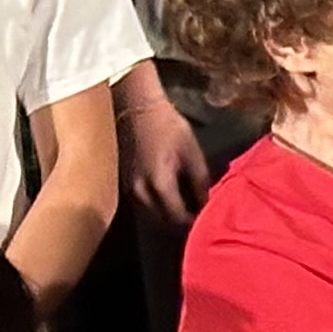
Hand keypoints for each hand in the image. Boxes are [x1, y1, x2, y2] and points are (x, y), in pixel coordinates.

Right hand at [124, 89, 213, 224]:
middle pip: (163, 222)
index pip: (178, 218)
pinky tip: (170, 200)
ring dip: (168, 218)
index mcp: (159, 184)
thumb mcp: (192, 152)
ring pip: (151, 216)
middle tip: (199, 218)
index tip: (208, 221)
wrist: (136, 107)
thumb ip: (200, 181)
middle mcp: (140, 193)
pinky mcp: (124, 184)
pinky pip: (142, 205)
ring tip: (187, 211)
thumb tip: (208, 204)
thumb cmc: (168, 126)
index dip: (194, 223)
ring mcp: (128, 189)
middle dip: (181, 224)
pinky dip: (157, 208)